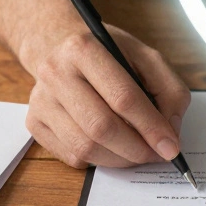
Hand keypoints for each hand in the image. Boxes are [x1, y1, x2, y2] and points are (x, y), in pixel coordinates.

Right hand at [24, 24, 190, 168]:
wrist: (58, 45)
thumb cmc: (107, 53)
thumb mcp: (144, 56)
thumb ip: (168, 89)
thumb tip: (170, 131)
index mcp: (84, 49)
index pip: (122, 97)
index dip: (151, 127)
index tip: (171, 147)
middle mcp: (55, 73)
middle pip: (101, 127)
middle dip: (136, 149)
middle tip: (156, 155)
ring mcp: (41, 100)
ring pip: (84, 147)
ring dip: (119, 159)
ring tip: (137, 153)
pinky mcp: (34, 122)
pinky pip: (71, 156)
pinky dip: (98, 160)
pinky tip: (111, 147)